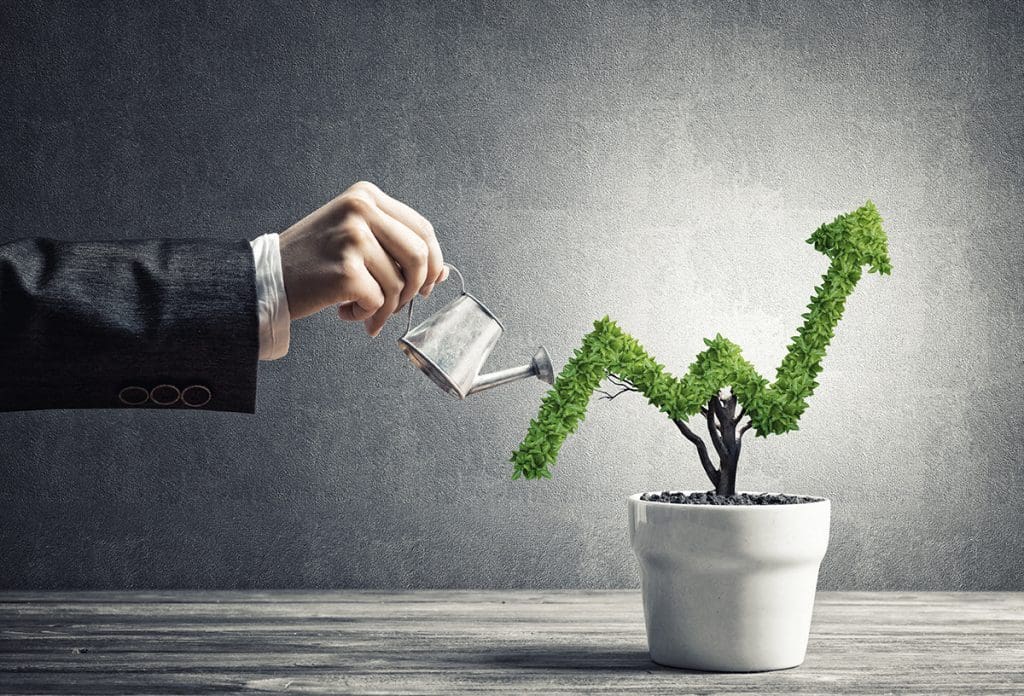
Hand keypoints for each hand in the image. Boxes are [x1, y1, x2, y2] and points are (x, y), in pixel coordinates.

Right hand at [278, 181, 447, 335]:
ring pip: (399, 284)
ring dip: (386, 308)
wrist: (266, 276)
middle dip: (414, 288)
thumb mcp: (355, 237)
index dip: (432, 262)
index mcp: (366, 196)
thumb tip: (442, 273)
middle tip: (396, 304)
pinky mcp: (346, 270)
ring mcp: (353, 238)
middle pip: (419, 256)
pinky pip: (378, 302)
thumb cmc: (313, 260)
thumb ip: (395, 248)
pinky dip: (366, 316)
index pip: (422, 229)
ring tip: (363, 309)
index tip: (424, 284)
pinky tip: (346, 312)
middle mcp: (361, 209)